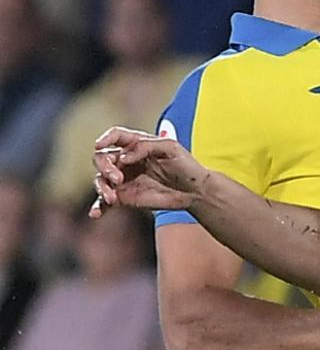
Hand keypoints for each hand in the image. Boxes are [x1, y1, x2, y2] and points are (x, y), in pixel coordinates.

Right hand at [91, 126, 210, 217]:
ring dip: (101, 187)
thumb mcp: (171, 148)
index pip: (115, 136)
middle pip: (102, 158)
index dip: (105, 138)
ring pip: (100, 179)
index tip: (100, 145)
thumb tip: (123, 157)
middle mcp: (126, 160)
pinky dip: (97, 207)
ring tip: (111, 198)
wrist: (194, 191)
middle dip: (104, 166)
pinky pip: (104, 201)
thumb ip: (146, 146)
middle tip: (117, 178)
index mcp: (137, 144)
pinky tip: (95, 214)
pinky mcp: (124, 196)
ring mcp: (123, 179)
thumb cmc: (185, 165)